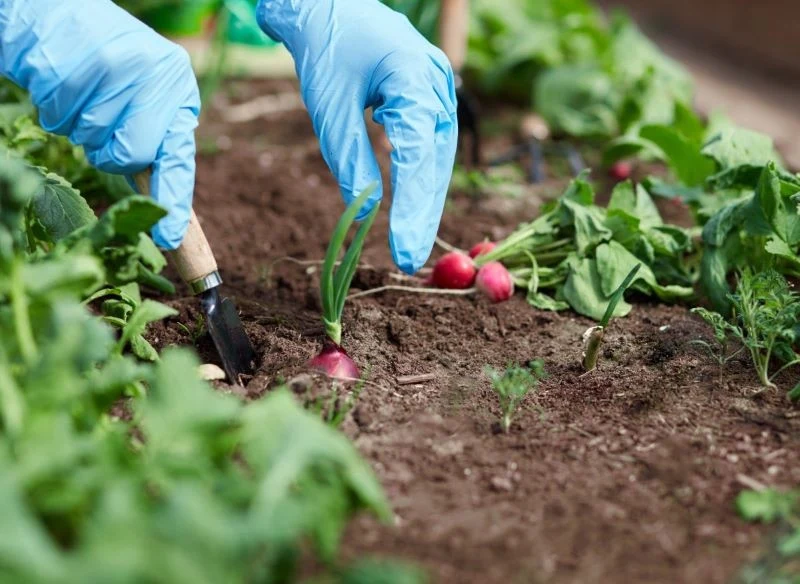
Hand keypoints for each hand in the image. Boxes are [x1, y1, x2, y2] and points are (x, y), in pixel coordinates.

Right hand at [0, 0, 199, 249]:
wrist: (58, 16)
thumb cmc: (108, 71)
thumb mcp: (146, 96)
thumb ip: (158, 140)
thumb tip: (164, 205)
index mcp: (178, 86)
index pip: (179, 156)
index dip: (172, 200)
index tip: (169, 238)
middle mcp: (156, 74)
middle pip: (132, 155)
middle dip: (112, 154)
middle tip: (104, 129)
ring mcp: (117, 67)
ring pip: (92, 139)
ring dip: (80, 129)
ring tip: (84, 96)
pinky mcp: (76, 63)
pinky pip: (60, 119)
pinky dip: (55, 111)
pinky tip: (63, 85)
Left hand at [257, 0, 457, 273]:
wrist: (331, 6)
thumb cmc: (326, 47)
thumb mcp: (328, 106)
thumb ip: (349, 158)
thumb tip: (366, 213)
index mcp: (414, 76)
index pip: (418, 154)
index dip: (412, 208)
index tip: (403, 250)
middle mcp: (437, 84)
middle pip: (436, 161)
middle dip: (422, 213)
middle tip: (410, 260)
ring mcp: (439, 91)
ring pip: (437, 158)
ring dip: (424, 202)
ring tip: (410, 245)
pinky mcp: (430, 100)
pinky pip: (430, 148)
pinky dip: (420, 180)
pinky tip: (411, 211)